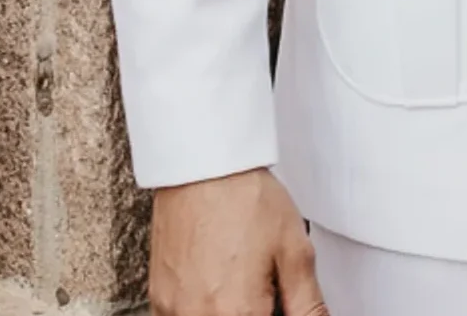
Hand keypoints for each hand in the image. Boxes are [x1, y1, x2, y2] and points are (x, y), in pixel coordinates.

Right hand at [149, 168, 326, 315]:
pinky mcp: (158, 299)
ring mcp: (173, 311)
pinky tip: (215, 279)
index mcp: (239, 313)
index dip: (276, 311)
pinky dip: (202, 307)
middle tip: (261, 281)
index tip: (277, 299)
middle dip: (253, 309)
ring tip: (237, 276)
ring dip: (228, 309)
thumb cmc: (245, 198)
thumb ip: (307, 303)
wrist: (203, 165)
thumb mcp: (294, 249)